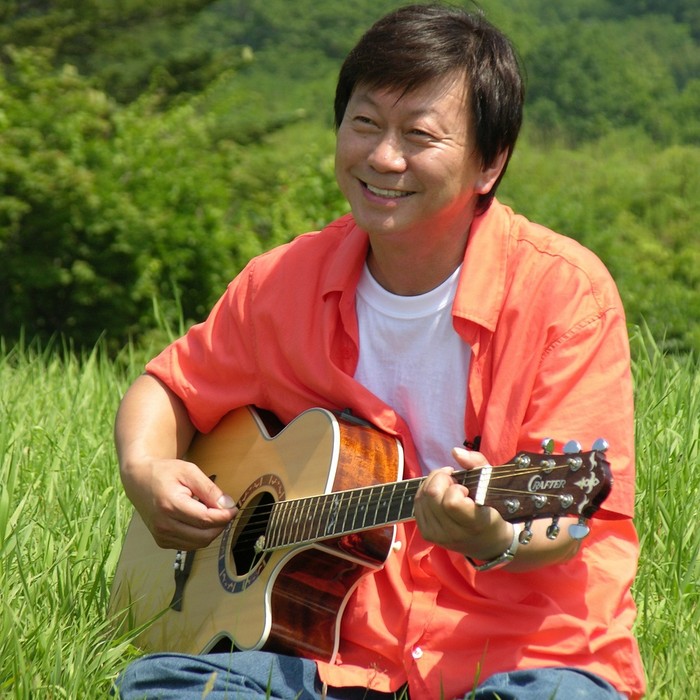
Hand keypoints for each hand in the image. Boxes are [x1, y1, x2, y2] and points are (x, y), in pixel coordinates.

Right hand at [123, 456, 237, 550]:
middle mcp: (164, 525)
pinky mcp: (162, 541)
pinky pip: (189, 545)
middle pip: (204, 536)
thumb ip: (209, 490)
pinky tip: (200, 520)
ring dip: (212, 531)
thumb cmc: (165, 472)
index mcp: (170, 505)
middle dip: (221, 525)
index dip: (224, 516)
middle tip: (226, 511)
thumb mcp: (189, 472)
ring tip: (212, 513)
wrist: (139, 480)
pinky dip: (200, 535)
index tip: (234, 508)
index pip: (205, 520)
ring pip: (198, 543)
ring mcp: (161, 536)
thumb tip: (228, 506)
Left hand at [413, 447, 512, 559]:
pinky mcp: (427, 534)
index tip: (465, 487)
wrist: (488, 542)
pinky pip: (417, 504)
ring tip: (447, 488)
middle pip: (432, 494)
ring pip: (422, 497)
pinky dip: (426, 493)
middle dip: (441, 478)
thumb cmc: (493, 509)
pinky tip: (439, 494)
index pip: (451, 502)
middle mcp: (453, 534)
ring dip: (433, 484)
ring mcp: (438, 536)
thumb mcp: (492, 484)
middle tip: (453, 481)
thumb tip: (454, 451)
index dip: (455, 487)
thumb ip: (476, 464)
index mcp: (475, 524)